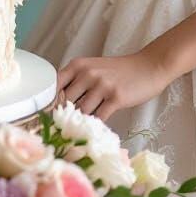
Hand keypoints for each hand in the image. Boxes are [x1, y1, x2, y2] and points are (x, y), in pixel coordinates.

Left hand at [56, 49, 173, 121]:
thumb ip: (76, 82)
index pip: (54, 85)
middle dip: (64, 117)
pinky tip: (95, 130)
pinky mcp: (116, 97)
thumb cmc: (118, 71)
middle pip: (67, 101)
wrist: (147, 67)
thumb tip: (58, 106)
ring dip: (80, 123)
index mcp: (78, 65)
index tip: (47, 117)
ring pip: (82, 111)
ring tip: (79, 131)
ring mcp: (102, 85)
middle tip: (63, 130)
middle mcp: (88, 73)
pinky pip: (99, 117)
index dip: (49, 103)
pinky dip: (95, 126)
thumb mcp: (93, 69)